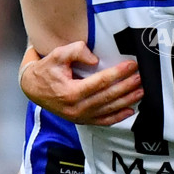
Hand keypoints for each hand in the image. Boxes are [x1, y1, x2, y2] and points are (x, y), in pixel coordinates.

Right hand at [20, 41, 141, 124]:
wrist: (32, 88)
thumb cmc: (46, 69)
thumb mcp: (57, 55)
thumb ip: (76, 51)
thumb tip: (95, 59)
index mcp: (70, 91)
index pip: (100, 81)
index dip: (118, 73)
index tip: (131, 65)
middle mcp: (76, 108)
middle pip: (108, 96)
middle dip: (126, 86)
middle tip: (141, 77)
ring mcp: (79, 116)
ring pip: (108, 110)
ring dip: (126, 101)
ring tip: (141, 91)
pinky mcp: (81, 120)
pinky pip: (103, 121)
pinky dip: (117, 117)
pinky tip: (130, 110)